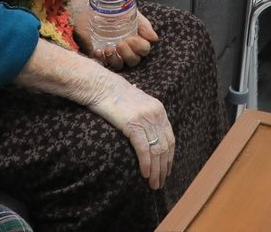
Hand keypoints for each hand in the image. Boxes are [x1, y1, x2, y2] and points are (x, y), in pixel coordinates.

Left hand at [78, 0, 156, 70]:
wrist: (90, 6)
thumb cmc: (114, 10)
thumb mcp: (131, 14)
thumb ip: (143, 25)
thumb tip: (154, 38)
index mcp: (137, 39)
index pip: (144, 50)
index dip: (139, 48)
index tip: (131, 38)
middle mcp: (127, 49)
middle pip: (133, 61)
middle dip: (128, 54)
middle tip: (120, 44)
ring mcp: (113, 53)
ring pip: (119, 65)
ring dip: (115, 60)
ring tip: (108, 49)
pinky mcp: (100, 55)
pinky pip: (102, 64)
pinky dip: (101, 59)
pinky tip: (98, 51)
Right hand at [86, 71, 175, 189]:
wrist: (100, 85)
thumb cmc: (114, 95)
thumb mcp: (137, 102)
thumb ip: (144, 113)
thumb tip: (144, 126)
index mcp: (159, 110)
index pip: (170, 139)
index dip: (170, 157)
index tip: (166, 170)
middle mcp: (156, 115)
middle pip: (165, 147)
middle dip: (163, 168)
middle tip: (160, 183)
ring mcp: (145, 119)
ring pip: (156, 151)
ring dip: (156, 171)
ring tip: (153, 184)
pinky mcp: (133, 124)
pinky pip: (144, 149)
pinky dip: (146, 164)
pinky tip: (145, 174)